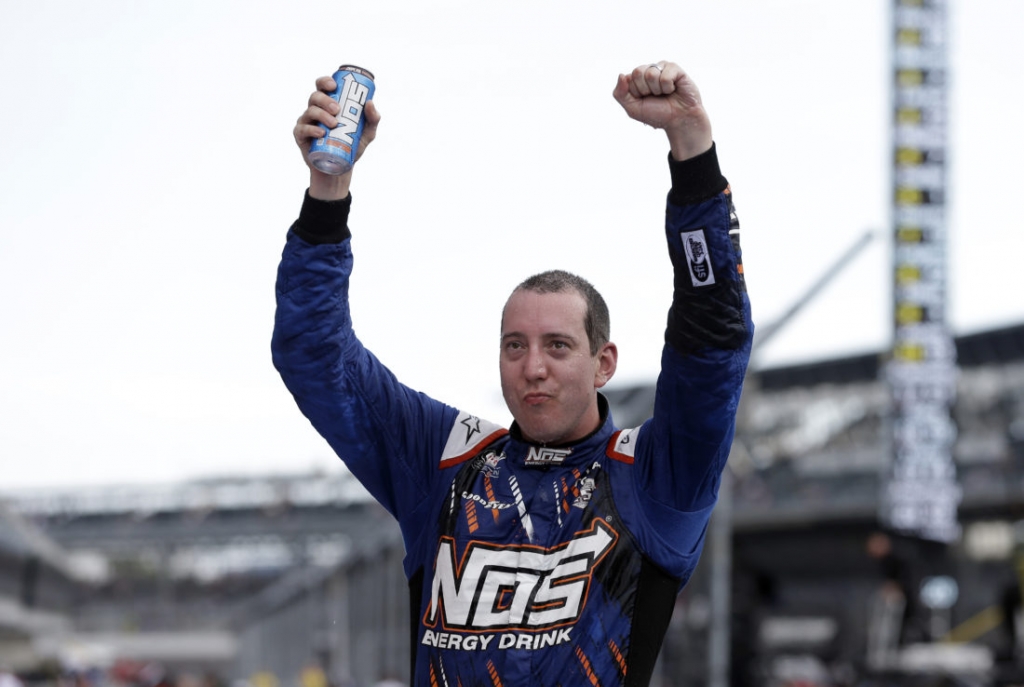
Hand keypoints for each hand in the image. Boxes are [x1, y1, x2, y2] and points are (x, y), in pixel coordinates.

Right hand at [293, 75, 380, 199]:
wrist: (340, 168)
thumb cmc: (351, 146)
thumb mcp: (366, 133)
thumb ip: (372, 119)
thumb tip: (370, 102)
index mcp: (328, 104)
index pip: (322, 86)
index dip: (325, 81)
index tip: (334, 85)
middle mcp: (315, 110)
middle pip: (315, 96)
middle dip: (326, 100)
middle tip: (338, 109)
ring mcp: (306, 122)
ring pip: (310, 111)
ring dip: (321, 114)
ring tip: (333, 124)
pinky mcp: (301, 136)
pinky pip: (303, 129)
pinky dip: (312, 129)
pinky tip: (321, 132)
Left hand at [613, 62, 711, 161]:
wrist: (678, 121)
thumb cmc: (657, 114)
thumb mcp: (633, 108)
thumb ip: (620, 93)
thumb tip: (621, 75)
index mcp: (637, 79)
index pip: (628, 78)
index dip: (636, 93)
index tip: (645, 99)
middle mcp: (649, 71)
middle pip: (638, 72)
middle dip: (645, 90)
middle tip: (655, 96)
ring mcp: (662, 68)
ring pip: (651, 74)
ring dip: (657, 90)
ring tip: (664, 94)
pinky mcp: (675, 69)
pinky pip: (665, 76)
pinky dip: (668, 88)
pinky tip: (673, 90)